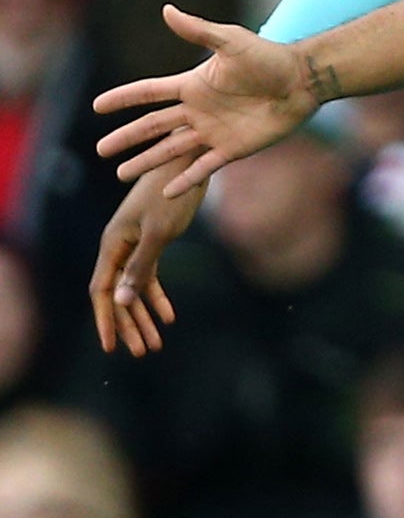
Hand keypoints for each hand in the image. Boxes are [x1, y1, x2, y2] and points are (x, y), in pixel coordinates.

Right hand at [89, 157, 204, 356]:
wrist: (187, 164)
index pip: (102, 292)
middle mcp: (118, 247)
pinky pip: (150, 276)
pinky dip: (158, 297)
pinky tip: (169, 316)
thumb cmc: (172, 196)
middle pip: (118, 296)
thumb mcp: (158, 233)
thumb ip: (140, 266)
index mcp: (112, 245)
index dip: (106, 321)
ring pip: (134, 289)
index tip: (111, 348)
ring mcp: (134, 245)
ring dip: (144, 316)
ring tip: (156, 344)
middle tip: (143, 353)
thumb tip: (122, 301)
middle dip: (129, 326)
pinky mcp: (152, 241)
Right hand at [92, 6, 321, 196]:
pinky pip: (203, 168)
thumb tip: (167, 10)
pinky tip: (167, 193)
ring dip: (147, 162)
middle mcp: (198, 110)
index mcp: (192, 85)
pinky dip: (185, 180)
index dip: (124, 98)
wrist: (302, 81)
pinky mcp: (232, 149)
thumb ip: (198, 31)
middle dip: (127, 138)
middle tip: (102, 150)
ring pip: (171, 150)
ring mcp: (213, 131)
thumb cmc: (269, 58)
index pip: (149, 92)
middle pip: (153, 126)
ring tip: (122, 175)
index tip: (97, 105)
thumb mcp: (231, 42)